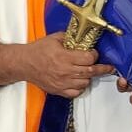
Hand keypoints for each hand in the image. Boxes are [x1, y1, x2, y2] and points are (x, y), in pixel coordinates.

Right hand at [0, 34, 114, 97]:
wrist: (24, 64)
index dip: (94, 55)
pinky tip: (79, 81)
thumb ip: (70, 38)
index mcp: (64, 56)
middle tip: (108, 67)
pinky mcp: (58, 90)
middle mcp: (64, 71)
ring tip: (88, 72)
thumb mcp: (55, 38)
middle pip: (90, 72)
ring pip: (85, 83)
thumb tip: (83, 38)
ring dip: (89, 77)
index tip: (94, 53)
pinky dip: (80, 88)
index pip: (89, 59)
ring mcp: (62, 82)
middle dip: (101, 68)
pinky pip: (76, 93)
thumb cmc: (38, 51)